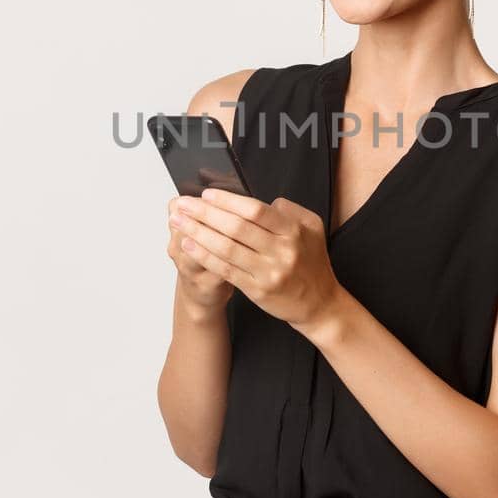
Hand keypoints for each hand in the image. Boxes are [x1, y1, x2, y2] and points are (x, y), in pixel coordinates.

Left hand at [168, 189, 342, 328]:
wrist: (319, 303)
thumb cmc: (311, 263)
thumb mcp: (312, 228)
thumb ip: (289, 210)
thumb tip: (262, 200)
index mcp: (293, 231)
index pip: (256, 211)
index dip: (228, 201)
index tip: (206, 194)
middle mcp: (281, 251)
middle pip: (236, 228)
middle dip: (204, 213)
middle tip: (183, 204)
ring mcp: (269, 273)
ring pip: (227, 249)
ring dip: (198, 233)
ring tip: (178, 221)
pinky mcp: (257, 291)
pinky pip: (226, 270)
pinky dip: (205, 256)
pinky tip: (189, 245)